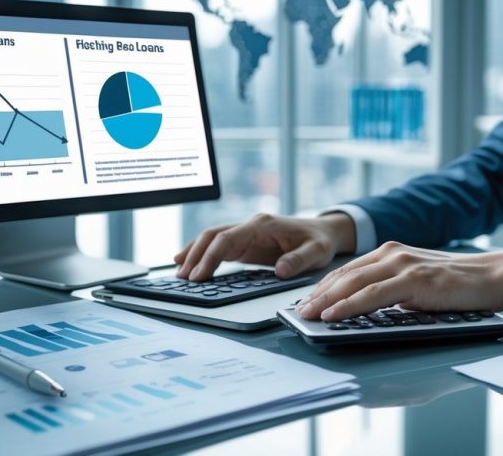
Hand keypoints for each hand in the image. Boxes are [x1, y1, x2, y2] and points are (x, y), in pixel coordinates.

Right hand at [174, 213, 355, 280]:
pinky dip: (203, 254)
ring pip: (212, 238)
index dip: (211, 256)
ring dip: (194, 253)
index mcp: (263, 225)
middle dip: (195, 254)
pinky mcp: (245, 243)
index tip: (199, 275)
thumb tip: (280, 269)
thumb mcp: (316, 252)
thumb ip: (298, 260)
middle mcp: (251, 226)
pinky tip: (190, 265)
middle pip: (214, 235)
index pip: (228, 238)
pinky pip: (219, 245)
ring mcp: (246, 233)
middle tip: (183, 277)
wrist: (323, 232)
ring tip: (179, 272)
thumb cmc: (319, 241)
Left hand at [295, 242, 502, 320]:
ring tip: (307, 316)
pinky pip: (373, 295)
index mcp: (391, 253)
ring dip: (326, 301)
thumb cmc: (458, 285)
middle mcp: (392, 253)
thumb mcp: (417, 285)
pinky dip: (349, 305)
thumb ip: (394, 291)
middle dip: (317, 295)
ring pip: (353, 283)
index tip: (305, 302)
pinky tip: (334, 315)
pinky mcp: (414, 279)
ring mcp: (403, 264)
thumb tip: (369, 309)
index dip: (323, 287)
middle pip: (344, 275)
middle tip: (297, 312)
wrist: (494, 276)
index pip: (348, 270)